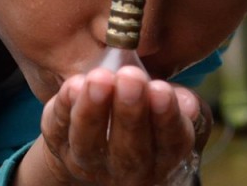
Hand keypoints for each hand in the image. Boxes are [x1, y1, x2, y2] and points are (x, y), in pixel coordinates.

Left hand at [17, 66, 210, 184]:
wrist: (100, 138)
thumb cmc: (143, 118)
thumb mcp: (166, 110)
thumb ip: (180, 103)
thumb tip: (188, 104)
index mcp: (162, 157)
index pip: (170, 143)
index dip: (166, 118)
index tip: (161, 89)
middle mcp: (128, 168)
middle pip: (129, 148)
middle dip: (129, 112)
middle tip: (130, 77)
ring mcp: (90, 163)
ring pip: (89, 144)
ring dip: (93, 110)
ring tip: (99, 78)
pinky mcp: (59, 148)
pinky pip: (58, 131)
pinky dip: (64, 108)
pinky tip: (73, 85)